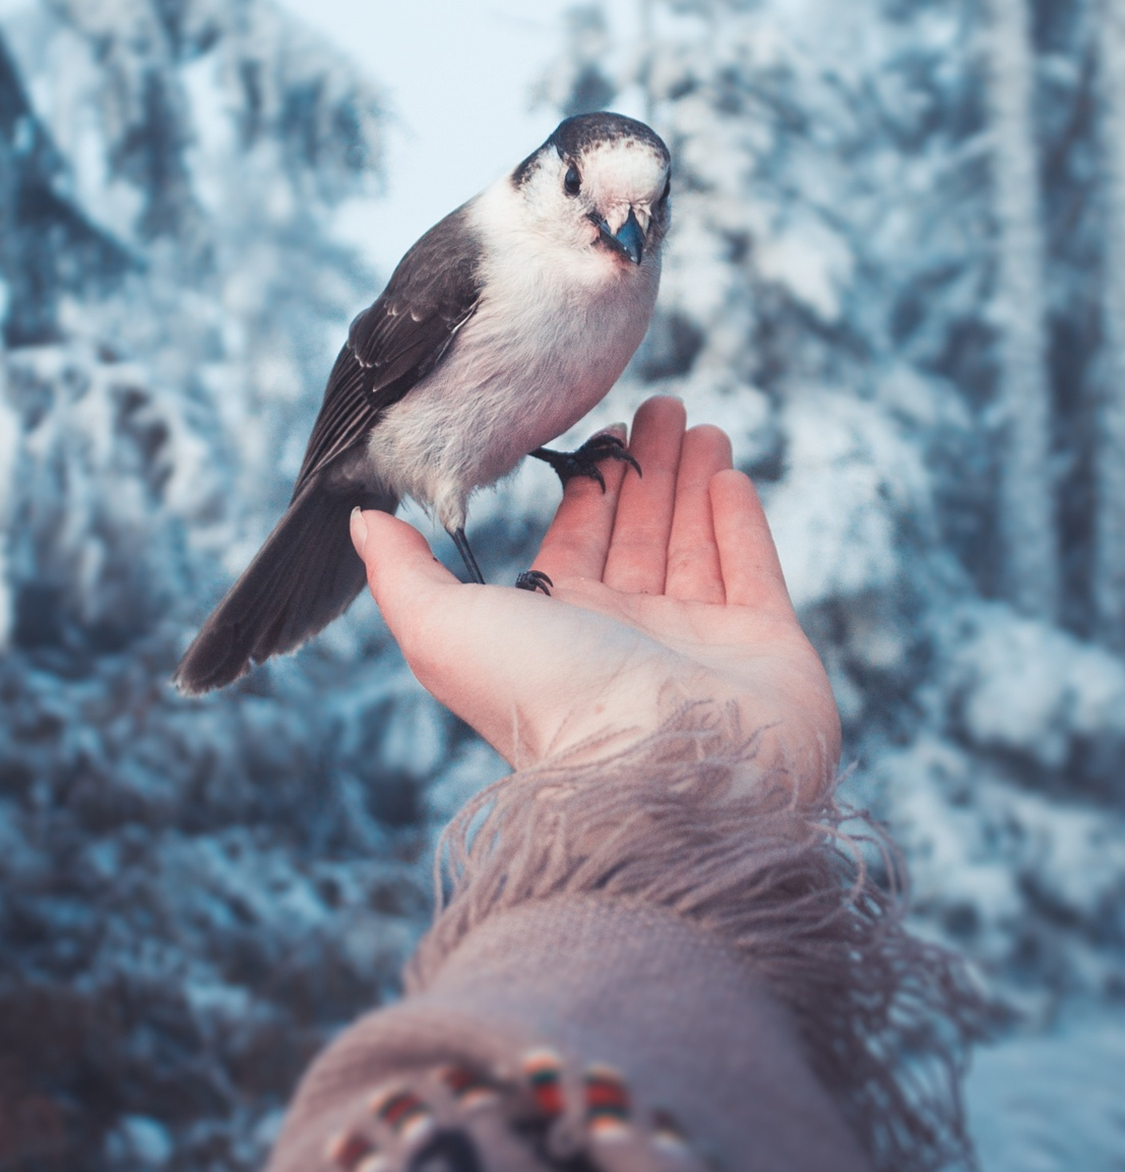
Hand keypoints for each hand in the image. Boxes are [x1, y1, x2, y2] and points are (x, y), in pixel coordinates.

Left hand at [350, 397, 839, 798]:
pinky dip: (739, 521)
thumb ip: (403, 571)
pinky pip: (751, 570)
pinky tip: (729, 474)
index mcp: (559, 628)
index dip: (587, 486)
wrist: (658, 769)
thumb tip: (362, 520)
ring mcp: (700, 643)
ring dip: (693, 480)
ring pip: (694, 544)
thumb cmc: (546, 699)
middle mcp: (628, 634)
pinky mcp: (765, 647)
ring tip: (698, 424)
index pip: (576, 540)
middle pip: (638, 532)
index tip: (601, 427)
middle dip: (646, 468)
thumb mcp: (444, 626)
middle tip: (660, 402)